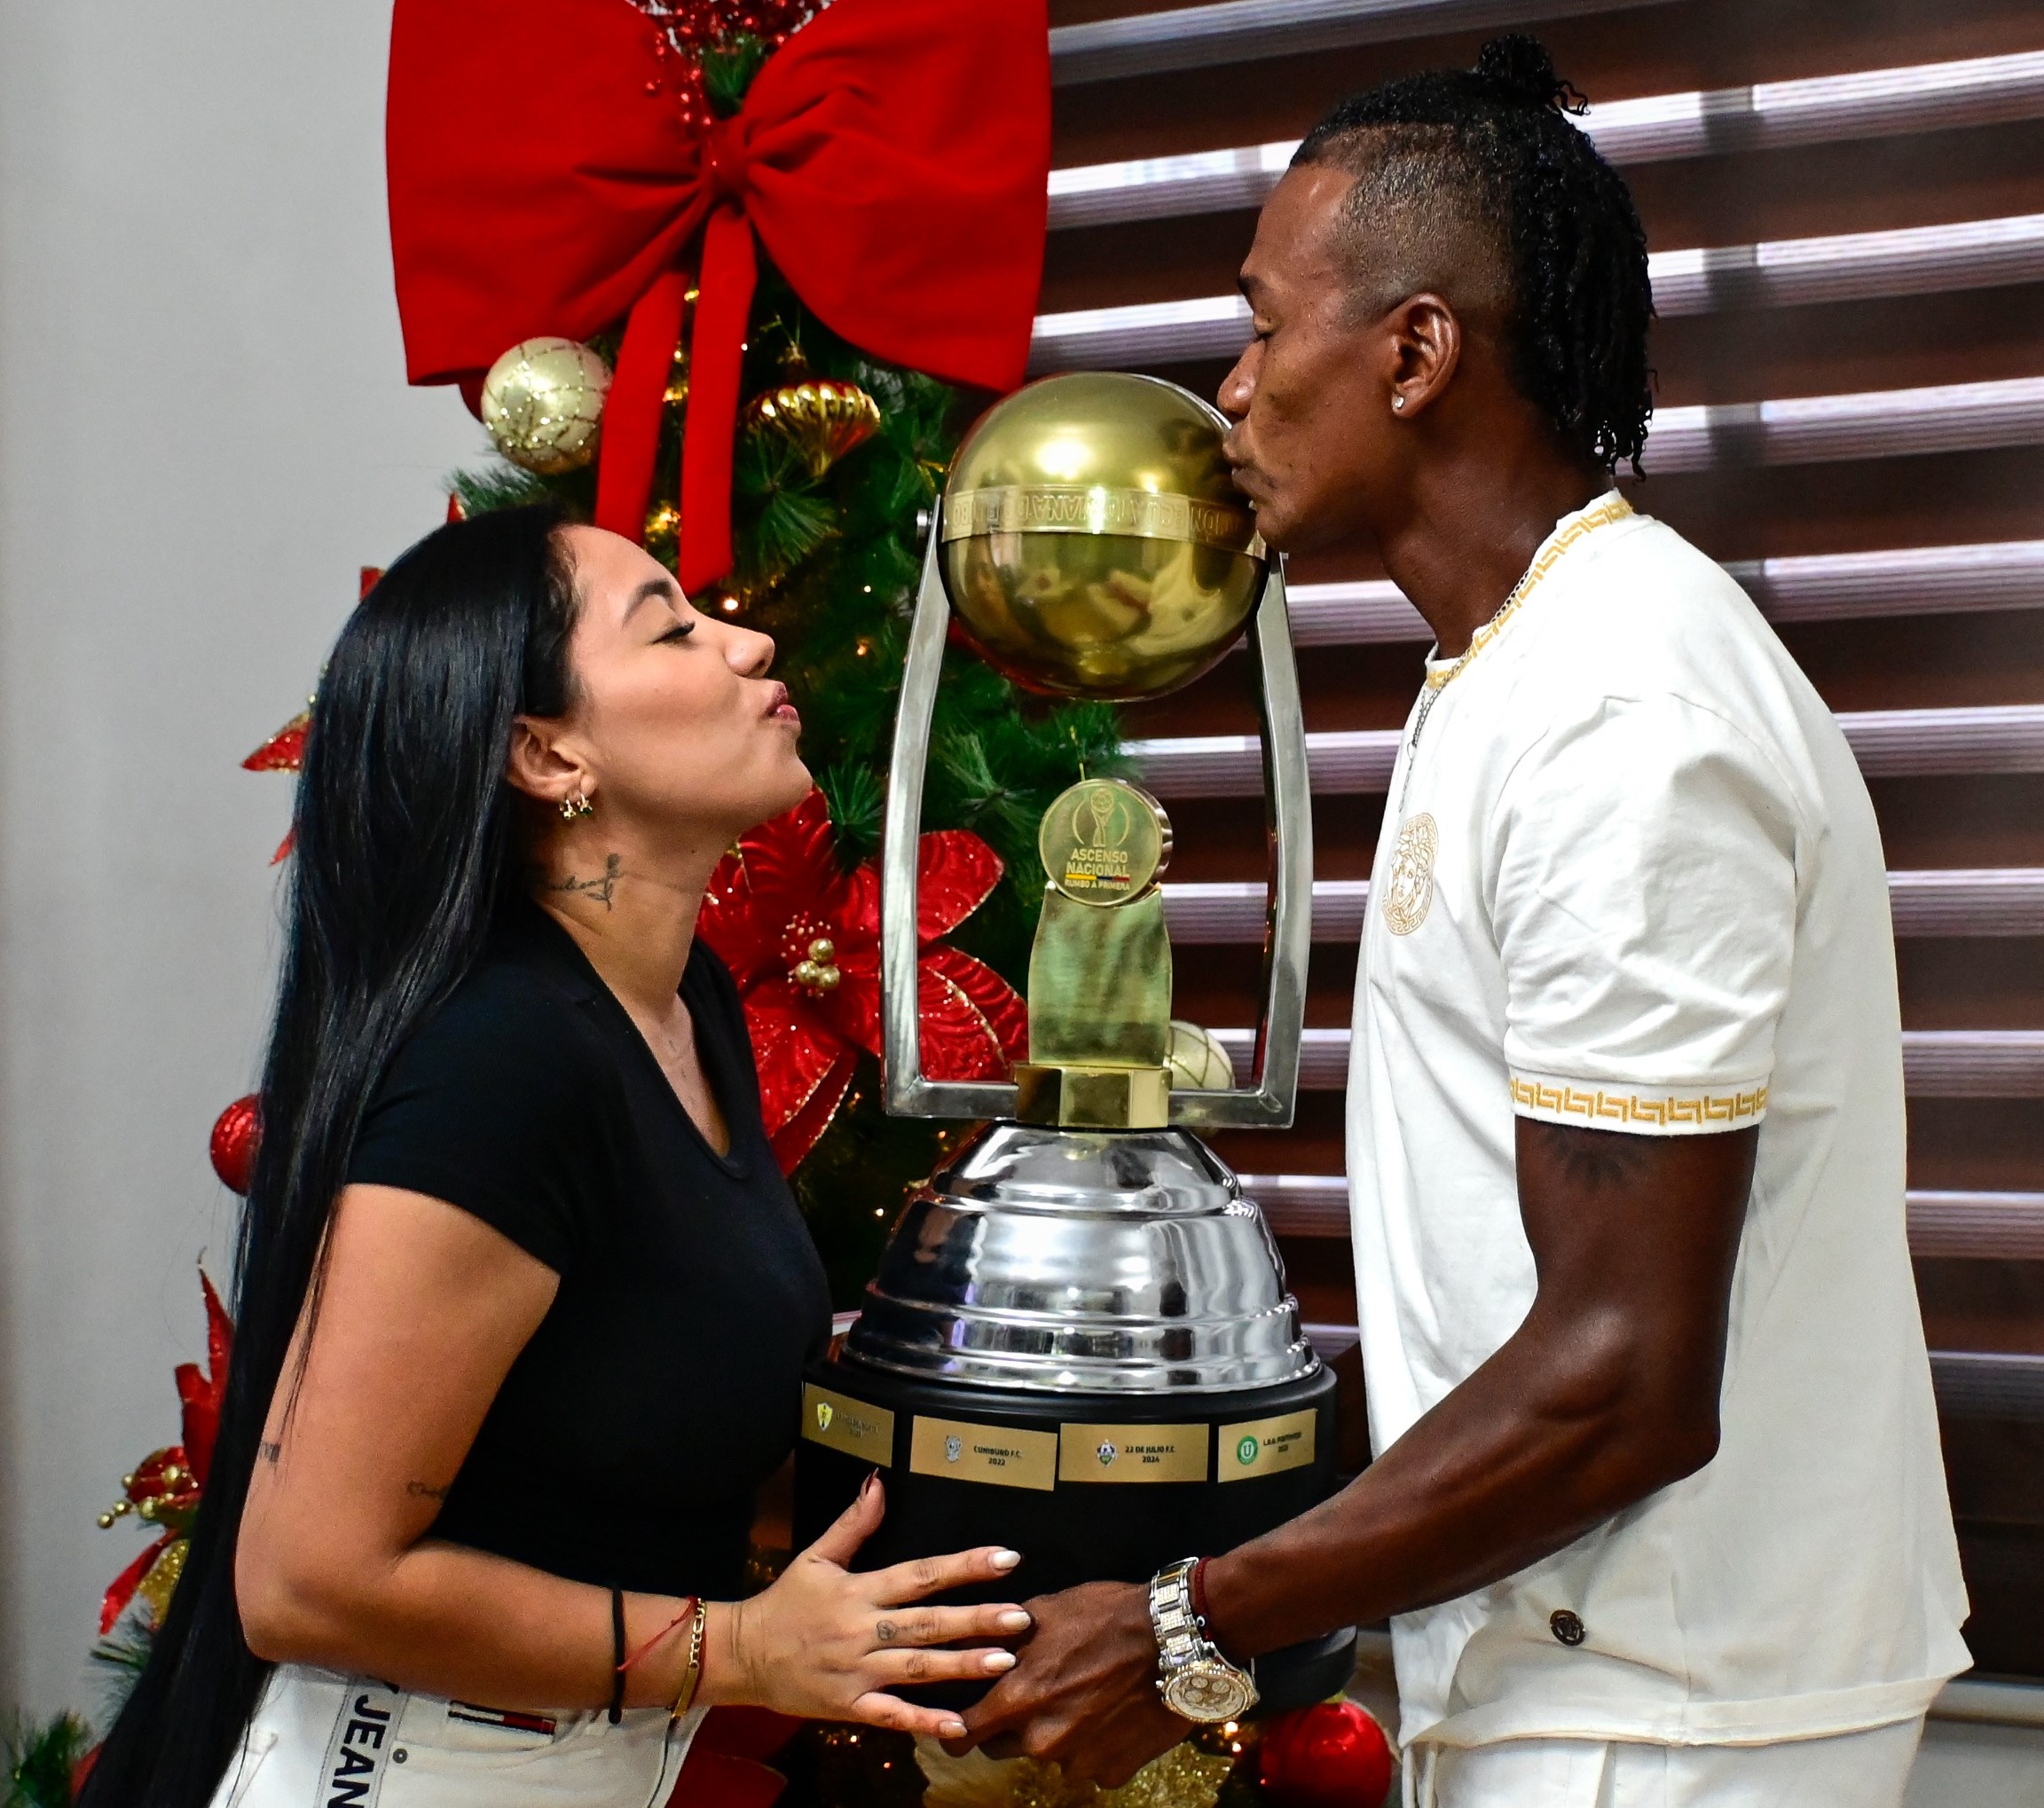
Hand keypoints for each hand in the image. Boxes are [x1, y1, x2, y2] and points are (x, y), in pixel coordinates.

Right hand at [704, 1472, 1031, 1738]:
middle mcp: (863, 1630)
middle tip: (1021, 1617)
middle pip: (928, 1623)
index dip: (964, 1566)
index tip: (1006, 1558)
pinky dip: (924, 1721)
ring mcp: (858, 1671)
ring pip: (918, 1668)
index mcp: (859, 1590)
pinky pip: (892, 1715)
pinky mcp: (850, 1705)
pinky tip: (959, 1724)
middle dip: (976, 1619)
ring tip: (1005, 1661)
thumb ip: (854, 1523)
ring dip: (962, 1665)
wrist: (744, 1654)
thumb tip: (879, 1481)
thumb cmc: (785, 1602)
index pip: (920, 1574)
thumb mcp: (817, 1555)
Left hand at [950, 1580, 1184, 1787]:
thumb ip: (996, 1633)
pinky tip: (1110, 1713)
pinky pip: (1091, 1764)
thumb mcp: (1045, 1611)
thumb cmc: (1105, 1616)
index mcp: (1018, 1700)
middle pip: (1004, 1748)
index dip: (957, 1729)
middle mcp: (1042, 1740)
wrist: (1174, 1639)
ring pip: (1051, 1756)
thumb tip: (959, 1641)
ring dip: (1057, 1734)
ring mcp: (1079, 1761)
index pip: (964, 1735)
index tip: (959, 1723)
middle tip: (1034, 1695)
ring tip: (1083, 1696)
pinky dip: (1095, 1746)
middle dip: (1010, 1727)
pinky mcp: (1113, 1772)